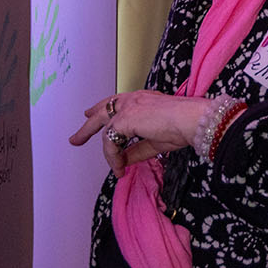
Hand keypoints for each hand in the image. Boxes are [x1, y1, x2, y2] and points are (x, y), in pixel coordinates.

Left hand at [69, 90, 209, 177]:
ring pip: (105, 128)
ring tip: (113, 168)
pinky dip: (113, 156)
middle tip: (76, 139)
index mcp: (140, 101)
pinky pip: (111, 141)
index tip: (91, 114)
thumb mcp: (155, 142)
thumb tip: (123, 161)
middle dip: (88, 126)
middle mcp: (132, 100)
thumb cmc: (183, 127)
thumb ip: (137, 150)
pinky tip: (119, 167)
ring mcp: (127, 108)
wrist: (192, 120)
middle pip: (102, 111)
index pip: (116, 103)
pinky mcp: (125, 118)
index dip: (102, 110)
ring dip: (107, 151)